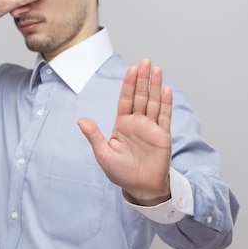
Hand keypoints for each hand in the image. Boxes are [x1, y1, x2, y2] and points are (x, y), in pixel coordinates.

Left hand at [77, 59, 172, 205]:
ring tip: (157, 69)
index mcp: (122, 124)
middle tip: (145, 61)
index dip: (128, 85)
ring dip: (156, 86)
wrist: (140, 188)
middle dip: (142, 79)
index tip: (131, 70)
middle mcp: (137, 123)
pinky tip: (166, 90)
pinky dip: (166, 103)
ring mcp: (151, 128)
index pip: (125, 100)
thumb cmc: (121, 172)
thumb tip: (80, 120)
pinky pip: (164, 117)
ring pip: (154, 102)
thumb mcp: (103, 154)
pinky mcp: (162, 136)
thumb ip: (94, 136)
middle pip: (141, 96)